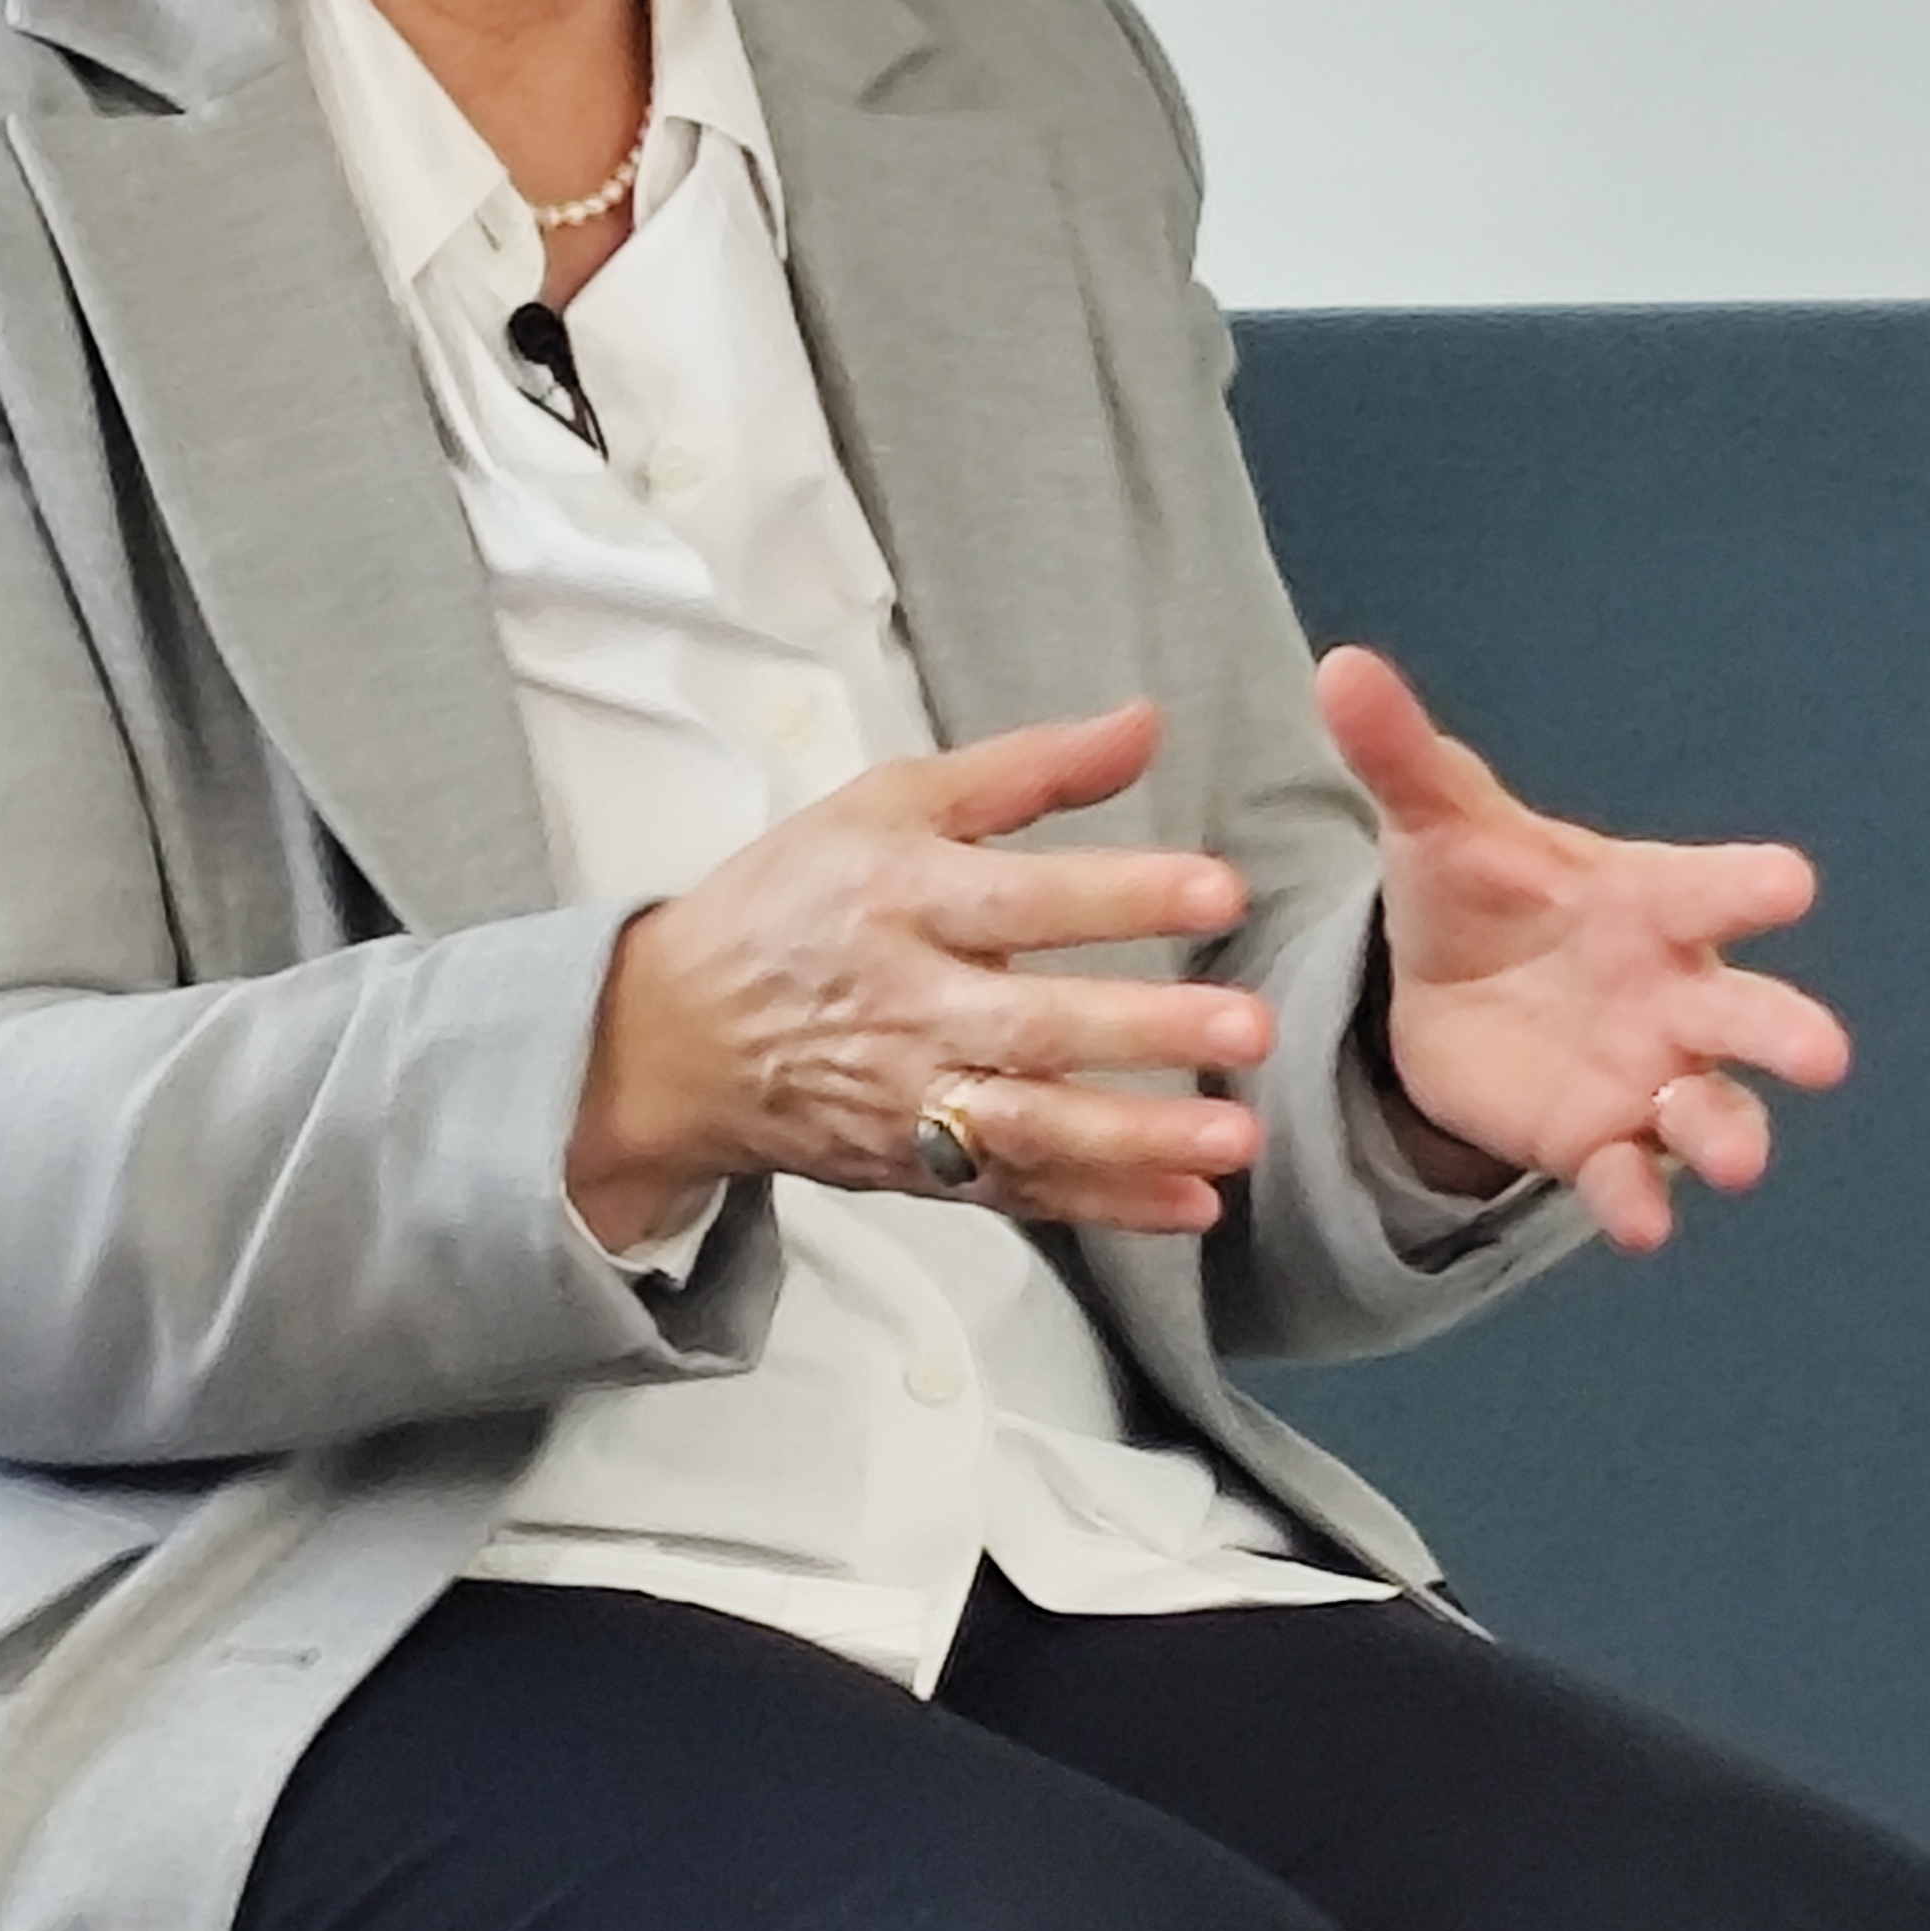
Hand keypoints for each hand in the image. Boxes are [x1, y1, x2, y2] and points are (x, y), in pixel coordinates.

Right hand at [569, 700, 1276, 1248]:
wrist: (678, 1036)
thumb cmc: (796, 898)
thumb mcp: (888, 802)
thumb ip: (1026, 768)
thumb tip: (1147, 723)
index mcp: (899, 897)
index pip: (1020, 898)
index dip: (1121, 894)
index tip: (1222, 890)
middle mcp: (905, 1005)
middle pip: (1033, 1023)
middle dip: (1144, 1028)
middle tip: (1252, 1026)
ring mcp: (908, 1099)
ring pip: (1030, 1127)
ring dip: (1136, 1138)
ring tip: (1237, 1139)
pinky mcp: (915, 1168)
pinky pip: (1019, 1194)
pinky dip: (1103, 1207)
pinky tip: (1190, 1206)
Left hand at [1316, 644, 1850, 1252]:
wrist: (1451, 990)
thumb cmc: (1482, 890)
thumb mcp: (1435, 824)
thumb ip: (1399, 754)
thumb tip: (1337, 665)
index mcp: (1649, 901)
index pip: (1711, 888)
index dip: (1750, 886)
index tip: (1790, 884)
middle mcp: (1674, 991)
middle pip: (1746, 1013)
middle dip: (1784, 1031)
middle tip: (1822, 1055)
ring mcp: (1648, 1075)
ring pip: (1710, 1110)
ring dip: (1728, 1133)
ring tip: (1736, 1162)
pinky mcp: (1600, 1142)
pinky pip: (1629, 1177)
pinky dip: (1639, 1200)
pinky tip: (1640, 1226)